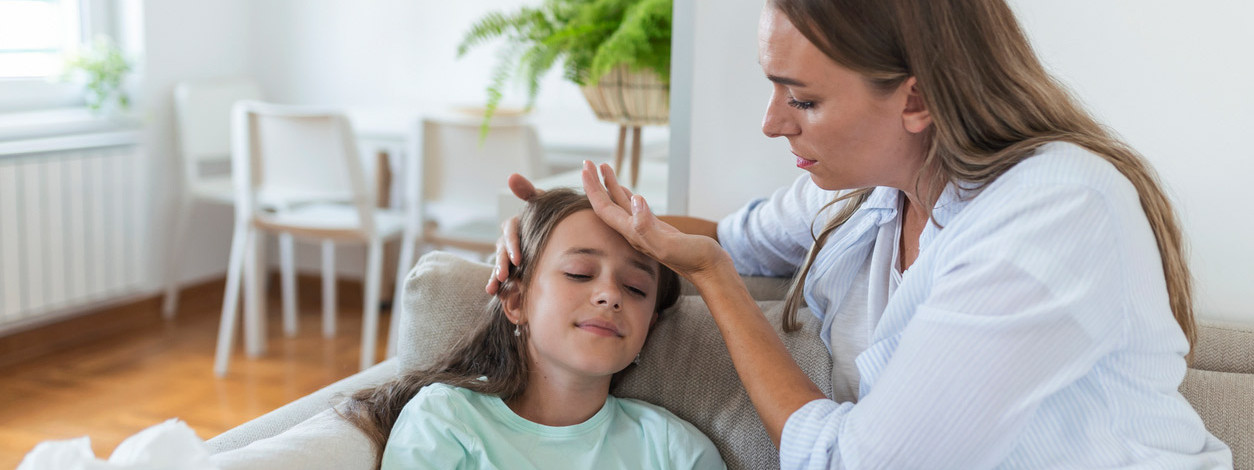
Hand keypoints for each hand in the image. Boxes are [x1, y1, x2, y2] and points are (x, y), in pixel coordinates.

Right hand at [486, 174, 542, 293]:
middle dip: (502, 263)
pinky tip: (492, 291)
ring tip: (493, 288)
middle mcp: (509, 238)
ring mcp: (509, 253)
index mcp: (516, 223)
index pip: (510, 231)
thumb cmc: (552, 216)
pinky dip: (495, 283)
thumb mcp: (542, 202)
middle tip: (505, 275)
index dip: (513, 244)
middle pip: (502, 250)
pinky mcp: (512, 267)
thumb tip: (511, 177)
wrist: (564, 233)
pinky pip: (501, 275)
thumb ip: (529, 192)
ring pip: (499, 263)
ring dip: (495, 274)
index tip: (518, 259)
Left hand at [580, 161, 730, 279]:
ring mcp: (644, 230)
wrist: (708, 269)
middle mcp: (634, 232)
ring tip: (603, 167)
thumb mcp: (668, 244)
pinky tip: (626, 190)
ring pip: (621, 204)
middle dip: (595, 184)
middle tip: (588, 162)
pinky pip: (634, 209)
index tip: (586, 168)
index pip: (604, 208)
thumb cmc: (692, 258)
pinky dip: (627, 196)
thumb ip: (648, 226)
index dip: (593, 188)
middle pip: (607, 204)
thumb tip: (636, 198)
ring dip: (609, 186)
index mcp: (632, 233)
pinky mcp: (656, 229)